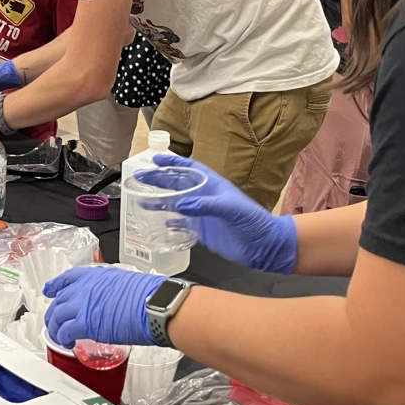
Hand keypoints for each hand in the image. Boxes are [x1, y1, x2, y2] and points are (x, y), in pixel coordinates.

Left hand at [44, 267, 163, 347]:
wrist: (152, 304)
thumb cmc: (147, 294)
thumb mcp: (124, 282)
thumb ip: (108, 290)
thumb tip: (108, 300)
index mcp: (95, 275)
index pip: (68, 278)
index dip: (56, 285)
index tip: (50, 290)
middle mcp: (85, 287)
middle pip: (59, 300)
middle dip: (54, 313)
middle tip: (55, 323)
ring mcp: (82, 304)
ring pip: (57, 316)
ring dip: (55, 328)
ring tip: (59, 336)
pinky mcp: (84, 323)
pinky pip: (65, 331)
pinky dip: (63, 338)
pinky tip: (67, 343)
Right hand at [137, 154, 298, 274]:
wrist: (265, 246)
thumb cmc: (253, 221)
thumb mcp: (230, 209)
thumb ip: (205, 205)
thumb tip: (181, 204)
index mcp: (213, 185)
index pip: (189, 168)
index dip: (173, 162)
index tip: (155, 159)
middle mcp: (205, 197)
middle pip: (178, 184)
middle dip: (159, 180)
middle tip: (140, 178)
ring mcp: (203, 214)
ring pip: (177, 204)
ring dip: (160, 201)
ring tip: (141, 199)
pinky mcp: (203, 231)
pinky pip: (182, 224)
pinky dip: (170, 221)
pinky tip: (160, 222)